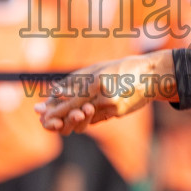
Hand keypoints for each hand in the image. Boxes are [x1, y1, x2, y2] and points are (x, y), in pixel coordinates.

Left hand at [35, 52, 174, 134]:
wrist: (150, 75)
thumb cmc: (120, 68)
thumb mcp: (96, 69)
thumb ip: (74, 81)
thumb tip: (52, 92)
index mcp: (96, 81)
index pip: (70, 98)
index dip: (54, 107)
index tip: (40, 112)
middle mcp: (104, 95)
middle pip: (75, 111)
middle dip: (59, 117)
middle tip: (45, 122)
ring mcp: (112, 106)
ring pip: (86, 117)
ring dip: (72, 120)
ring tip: (58, 122)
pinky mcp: (119, 113)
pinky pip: (98, 118)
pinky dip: (87, 118)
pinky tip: (79, 116)